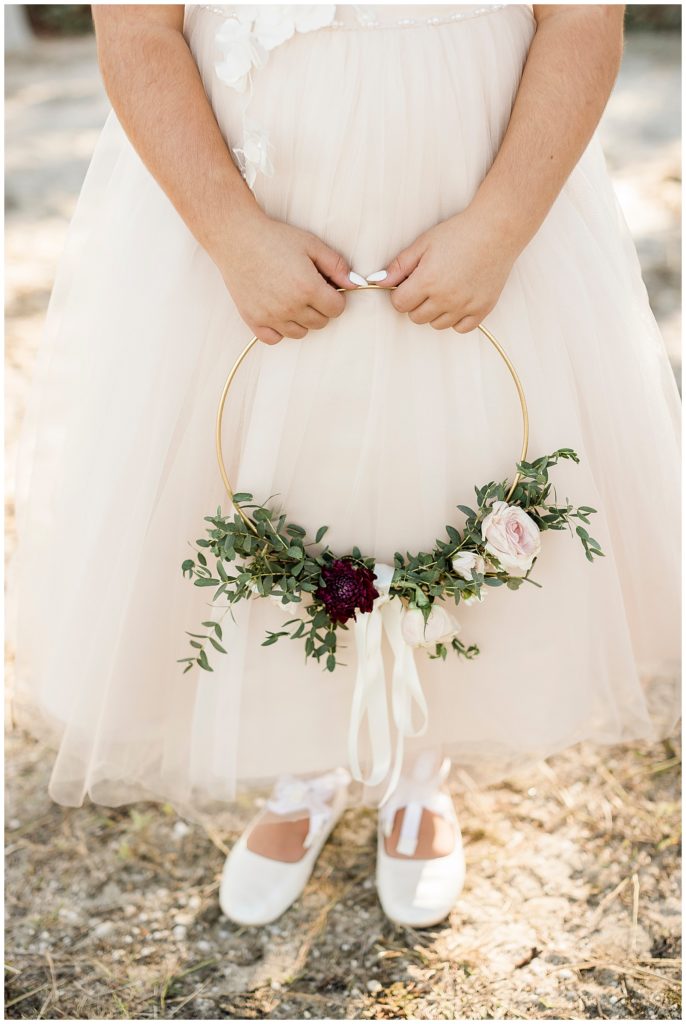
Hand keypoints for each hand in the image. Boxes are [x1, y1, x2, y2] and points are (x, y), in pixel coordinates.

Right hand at [214, 208, 354, 343]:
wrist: (236, 238)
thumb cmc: (275, 238)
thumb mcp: (311, 244)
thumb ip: (337, 265)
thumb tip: (355, 284)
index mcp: (308, 288)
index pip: (337, 309)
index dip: (335, 297)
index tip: (325, 286)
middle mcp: (290, 307)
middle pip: (321, 322)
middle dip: (320, 307)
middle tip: (307, 288)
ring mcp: (271, 316)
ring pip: (301, 333)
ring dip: (302, 319)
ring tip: (291, 297)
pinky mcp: (253, 320)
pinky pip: (275, 339)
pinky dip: (279, 329)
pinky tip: (277, 311)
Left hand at [380, 205, 519, 332]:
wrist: (497, 231)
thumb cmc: (458, 233)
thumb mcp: (423, 244)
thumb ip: (399, 266)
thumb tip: (377, 282)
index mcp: (427, 281)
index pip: (399, 304)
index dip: (401, 293)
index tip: (409, 283)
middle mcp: (445, 298)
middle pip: (416, 317)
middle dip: (416, 303)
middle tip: (428, 284)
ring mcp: (465, 306)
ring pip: (437, 324)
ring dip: (435, 311)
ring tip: (445, 289)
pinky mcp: (482, 310)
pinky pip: (460, 328)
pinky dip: (456, 318)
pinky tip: (458, 300)